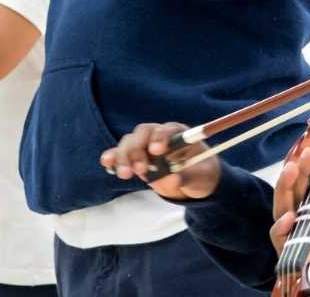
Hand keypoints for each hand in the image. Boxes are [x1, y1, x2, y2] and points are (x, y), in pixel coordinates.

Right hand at [101, 122, 218, 199]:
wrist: (196, 180)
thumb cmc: (201, 174)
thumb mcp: (202, 178)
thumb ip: (188, 177)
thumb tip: (172, 179)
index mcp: (180, 134)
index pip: (167, 129)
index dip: (160, 137)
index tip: (157, 151)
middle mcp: (159, 135)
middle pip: (143, 133)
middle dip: (138, 149)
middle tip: (140, 170)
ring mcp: (145, 146)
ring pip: (129, 142)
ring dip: (124, 156)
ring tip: (125, 174)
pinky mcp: (135, 158)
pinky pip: (121, 154)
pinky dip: (113, 157)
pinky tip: (108, 163)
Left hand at [268, 147, 309, 264]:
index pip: (287, 242)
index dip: (282, 229)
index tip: (290, 215)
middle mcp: (306, 233)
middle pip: (285, 212)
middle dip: (286, 189)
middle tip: (293, 168)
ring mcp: (308, 215)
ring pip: (293, 195)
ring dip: (296, 176)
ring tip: (308, 155)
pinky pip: (303, 187)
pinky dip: (305, 172)